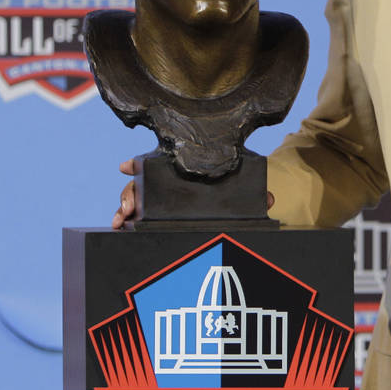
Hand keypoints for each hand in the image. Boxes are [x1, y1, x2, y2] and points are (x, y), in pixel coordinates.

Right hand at [110, 158, 275, 228]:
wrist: (231, 202)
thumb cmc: (232, 188)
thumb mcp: (242, 187)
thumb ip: (256, 193)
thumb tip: (270, 200)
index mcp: (184, 168)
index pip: (159, 162)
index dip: (139, 164)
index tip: (126, 166)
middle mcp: (169, 180)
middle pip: (142, 182)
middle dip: (131, 193)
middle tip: (128, 207)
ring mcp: (161, 197)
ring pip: (136, 198)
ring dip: (125, 207)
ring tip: (120, 220)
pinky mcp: (158, 212)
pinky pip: (138, 214)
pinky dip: (126, 218)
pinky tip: (120, 226)